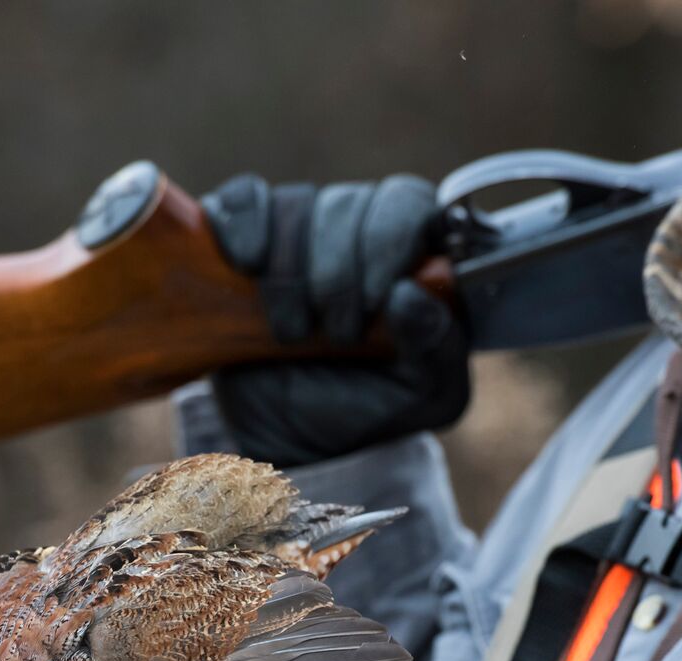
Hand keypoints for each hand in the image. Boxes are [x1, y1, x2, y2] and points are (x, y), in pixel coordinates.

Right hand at [201, 173, 470, 467]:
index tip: (376, 299)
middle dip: (338, 275)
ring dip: (290, 275)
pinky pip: (244, 200)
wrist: (289, 439)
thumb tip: (409, 293)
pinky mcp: (245, 237)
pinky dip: (245, 227)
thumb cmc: (366, 407)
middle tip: (336, 335)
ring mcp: (300, 230)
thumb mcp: (423, 394)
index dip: (391, 238)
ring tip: (292, 335)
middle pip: (350, 203)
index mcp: (412, 255)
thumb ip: (436, 344)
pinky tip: (249, 267)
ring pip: (296, 205)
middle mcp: (358, 230)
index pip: (409, 203)